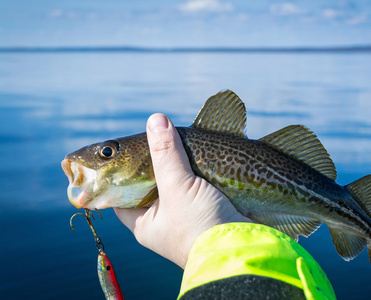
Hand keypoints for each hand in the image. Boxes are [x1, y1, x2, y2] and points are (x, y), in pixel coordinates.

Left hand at [114, 113, 251, 267]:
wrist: (242, 248)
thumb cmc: (199, 227)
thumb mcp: (177, 187)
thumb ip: (166, 153)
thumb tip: (155, 120)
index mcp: (144, 223)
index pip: (121, 195)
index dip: (120, 173)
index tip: (124, 151)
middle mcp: (163, 221)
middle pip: (150, 185)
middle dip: (154, 163)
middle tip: (156, 140)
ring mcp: (186, 217)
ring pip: (176, 184)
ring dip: (178, 165)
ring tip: (177, 142)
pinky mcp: (207, 209)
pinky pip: (197, 186)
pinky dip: (197, 171)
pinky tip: (198, 156)